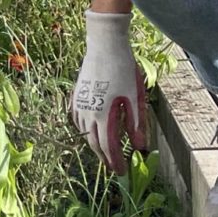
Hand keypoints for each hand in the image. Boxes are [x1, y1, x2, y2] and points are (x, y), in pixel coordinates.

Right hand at [72, 11, 148, 173]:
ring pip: (84, 132)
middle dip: (105, 157)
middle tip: (114, 166)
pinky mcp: (76, 94)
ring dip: (95, 143)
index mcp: (103, 115)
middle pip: (94, 142)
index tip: (122, 172)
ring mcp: (80, 103)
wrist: (104, 44)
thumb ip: (136, 123)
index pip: (109, 147)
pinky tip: (91, 128)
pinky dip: (85, 128)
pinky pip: (78, 119)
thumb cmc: (123, 68)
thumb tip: (141, 146)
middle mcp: (88, 113)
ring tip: (105, 149)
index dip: (116, 162)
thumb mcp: (135, 96)